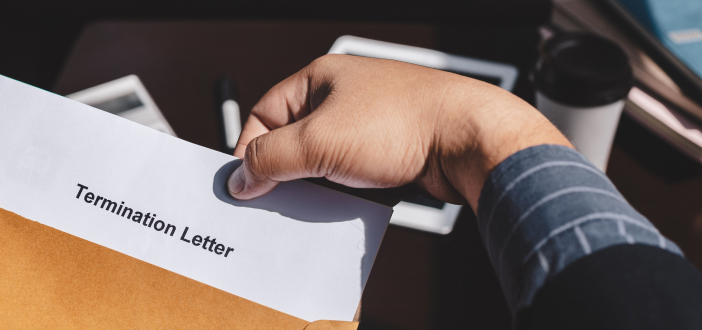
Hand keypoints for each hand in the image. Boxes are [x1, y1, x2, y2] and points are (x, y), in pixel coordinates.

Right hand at [227, 55, 570, 212]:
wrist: (467, 139)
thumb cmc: (403, 122)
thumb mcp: (318, 141)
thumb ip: (270, 158)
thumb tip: (241, 176)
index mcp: (320, 78)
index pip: (265, 113)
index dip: (250, 149)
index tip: (244, 182)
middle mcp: (344, 96)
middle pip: (294, 138)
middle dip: (285, 170)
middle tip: (277, 197)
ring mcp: (369, 122)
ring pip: (324, 159)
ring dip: (317, 184)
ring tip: (318, 200)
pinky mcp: (389, 149)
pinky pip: (352, 173)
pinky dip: (344, 190)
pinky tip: (346, 202)